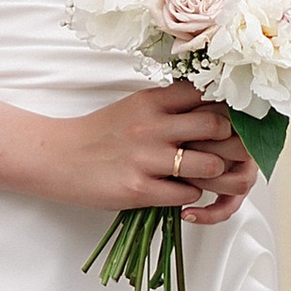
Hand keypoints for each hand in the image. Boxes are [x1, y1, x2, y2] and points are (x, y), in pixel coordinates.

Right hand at [42, 82, 256, 224]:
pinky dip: (190, 196)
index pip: (207, 94)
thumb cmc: (100, 134)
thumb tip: (215, 107)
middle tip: (225, 151)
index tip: (232, 119)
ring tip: (204, 176)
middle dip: (229, 141)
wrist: (58, 158)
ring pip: (210, 164)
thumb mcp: (135, 108)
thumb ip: (170, 106)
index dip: (226, 107)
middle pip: (218, 126)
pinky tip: (178, 191)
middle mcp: (152, 126)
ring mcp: (146, 158)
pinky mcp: (139, 189)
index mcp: (152, 101)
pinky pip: (186, 195)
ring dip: (214, 173)